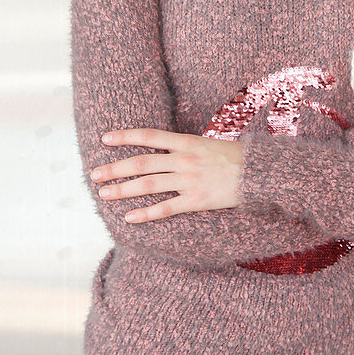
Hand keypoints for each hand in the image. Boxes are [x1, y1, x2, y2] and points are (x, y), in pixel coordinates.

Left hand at [90, 128, 243, 222]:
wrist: (259, 174)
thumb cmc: (234, 158)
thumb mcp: (207, 144)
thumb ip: (183, 148)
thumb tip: (161, 151)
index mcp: (186, 142)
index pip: (149, 136)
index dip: (125, 137)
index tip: (104, 139)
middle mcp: (184, 160)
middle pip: (141, 164)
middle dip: (114, 169)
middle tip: (94, 175)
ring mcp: (189, 181)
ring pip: (148, 186)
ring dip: (123, 190)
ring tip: (104, 195)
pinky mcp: (196, 201)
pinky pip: (166, 209)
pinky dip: (146, 214)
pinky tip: (129, 218)